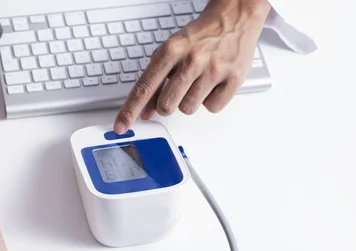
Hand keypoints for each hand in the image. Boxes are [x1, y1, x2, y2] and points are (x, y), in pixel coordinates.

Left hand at [114, 0, 270, 132]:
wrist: (233, 18)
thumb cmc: (199, 37)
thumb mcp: (170, 52)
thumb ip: (155, 81)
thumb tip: (144, 111)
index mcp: (171, 51)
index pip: (144, 88)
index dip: (130, 110)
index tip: (121, 126)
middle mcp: (192, 60)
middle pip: (166, 106)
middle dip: (167, 104)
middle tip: (177, 88)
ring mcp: (214, 69)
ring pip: (188, 109)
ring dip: (190, 101)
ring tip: (197, 81)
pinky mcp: (234, 78)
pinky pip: (212, 107)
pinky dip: (211, 100)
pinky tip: (213, 84)